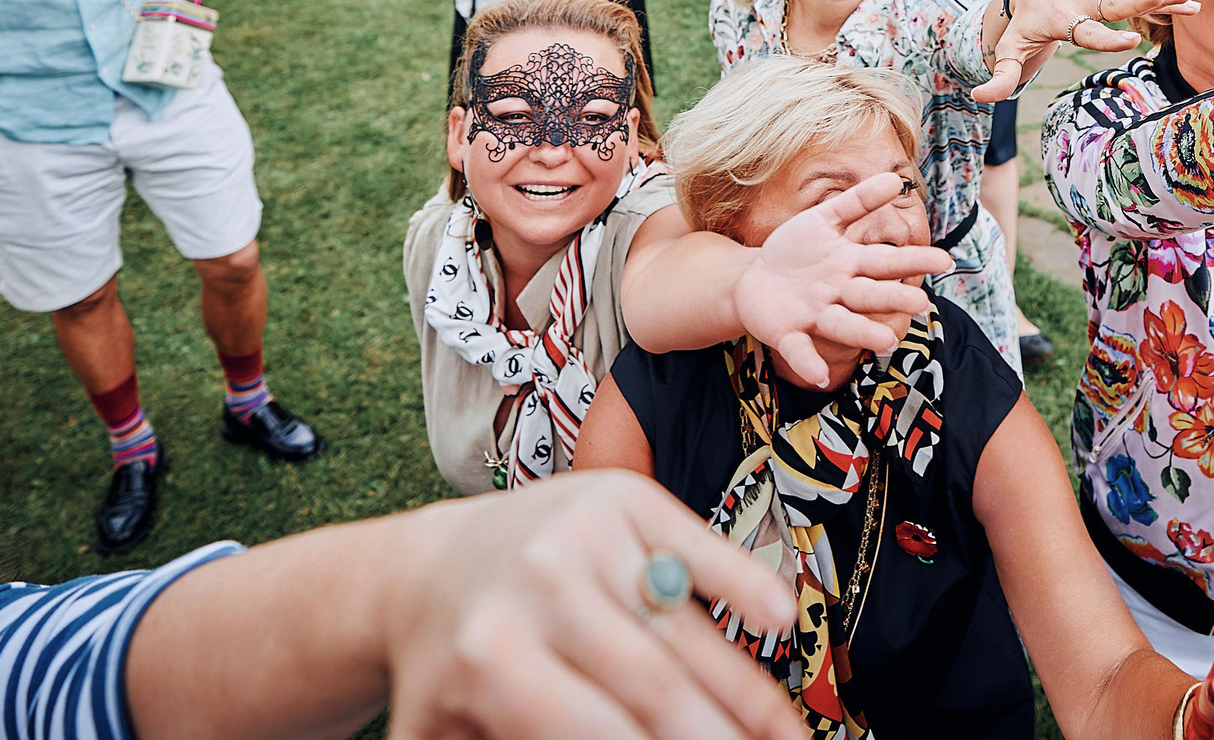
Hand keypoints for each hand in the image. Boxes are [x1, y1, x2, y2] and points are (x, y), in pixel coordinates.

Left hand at [385, 473, 801, 739]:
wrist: (426, 569)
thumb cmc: (451, 670)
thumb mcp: (452, 733)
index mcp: (494, 662)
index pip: (604, 732)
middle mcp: (542, 588)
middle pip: (658, 688)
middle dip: (720, 739)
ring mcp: (585, 535)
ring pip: (688, 633)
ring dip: (748, 695)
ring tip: (787, 737)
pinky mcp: (621, 498)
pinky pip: (698, 546)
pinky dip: (745, 582)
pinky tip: (781, 618)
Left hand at [731, 171, 955, 389]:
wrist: (754, 278)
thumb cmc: (796, 250)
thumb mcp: (823, 219)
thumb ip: (858, 202)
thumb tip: (896, 179)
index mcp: (850, 265)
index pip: (887, 262)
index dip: (914, 261)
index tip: (946, 261)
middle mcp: (839, 294)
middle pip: (869, 295)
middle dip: (893, 299)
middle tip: (921, 304)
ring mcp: (814, 315)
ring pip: (841, 324)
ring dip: (862, 333)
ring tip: (886, 342)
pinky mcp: (787, 333)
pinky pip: (799, 349)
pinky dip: (809, 362)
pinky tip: (820, 375)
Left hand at [977, 0, 1196, 102]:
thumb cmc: (1021, 28)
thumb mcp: (1007, 52)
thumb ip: (1000, 76)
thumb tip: (980, 96)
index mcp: (1060, 19)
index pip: (1087, 30)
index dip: (1108, 38)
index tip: (1133, 41)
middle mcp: (1082, 1)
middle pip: (1116, 3)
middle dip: (1145, 1)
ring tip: (1193, 0)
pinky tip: (1191, 3)